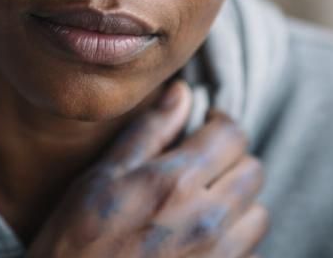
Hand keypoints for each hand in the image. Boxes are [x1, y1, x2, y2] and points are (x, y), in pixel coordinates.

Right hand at [26, 81, 267, 257]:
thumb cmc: (73, 246)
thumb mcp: (99, 180)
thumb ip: (149, 132)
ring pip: (259, 215)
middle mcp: (206, 219)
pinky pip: (251, 256)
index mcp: (176, 182)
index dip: (220, 126)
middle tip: (202, 174)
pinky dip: (235, 248)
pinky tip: (200, 248)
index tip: (206, 130)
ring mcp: (218, 257)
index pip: (233, 134)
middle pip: (254, 172)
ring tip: (203, 212)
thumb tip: (183, 91)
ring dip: (238, 208)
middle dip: (232, 165)